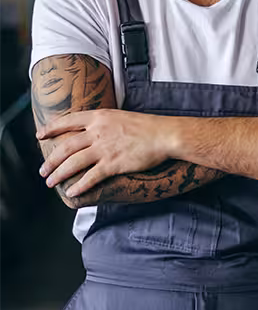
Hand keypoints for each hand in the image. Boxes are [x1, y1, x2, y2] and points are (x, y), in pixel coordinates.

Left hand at [37, 109, 172, 197]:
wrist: (165, 135)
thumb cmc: (147, 127)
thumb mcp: (121, 117)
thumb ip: (104, 124)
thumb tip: (92, 132)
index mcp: (99, 117)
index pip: (68, 121)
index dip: (51, 129)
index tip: (39, 135)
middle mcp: (98, 132)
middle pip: (66, 146)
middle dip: (51, 160)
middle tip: (43, 171)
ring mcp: (105, 148)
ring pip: (73, 162)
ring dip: (59, 174)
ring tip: (50, 182)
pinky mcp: (114, 164)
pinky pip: (91, 177)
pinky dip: (79, 186)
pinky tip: (72, 192)